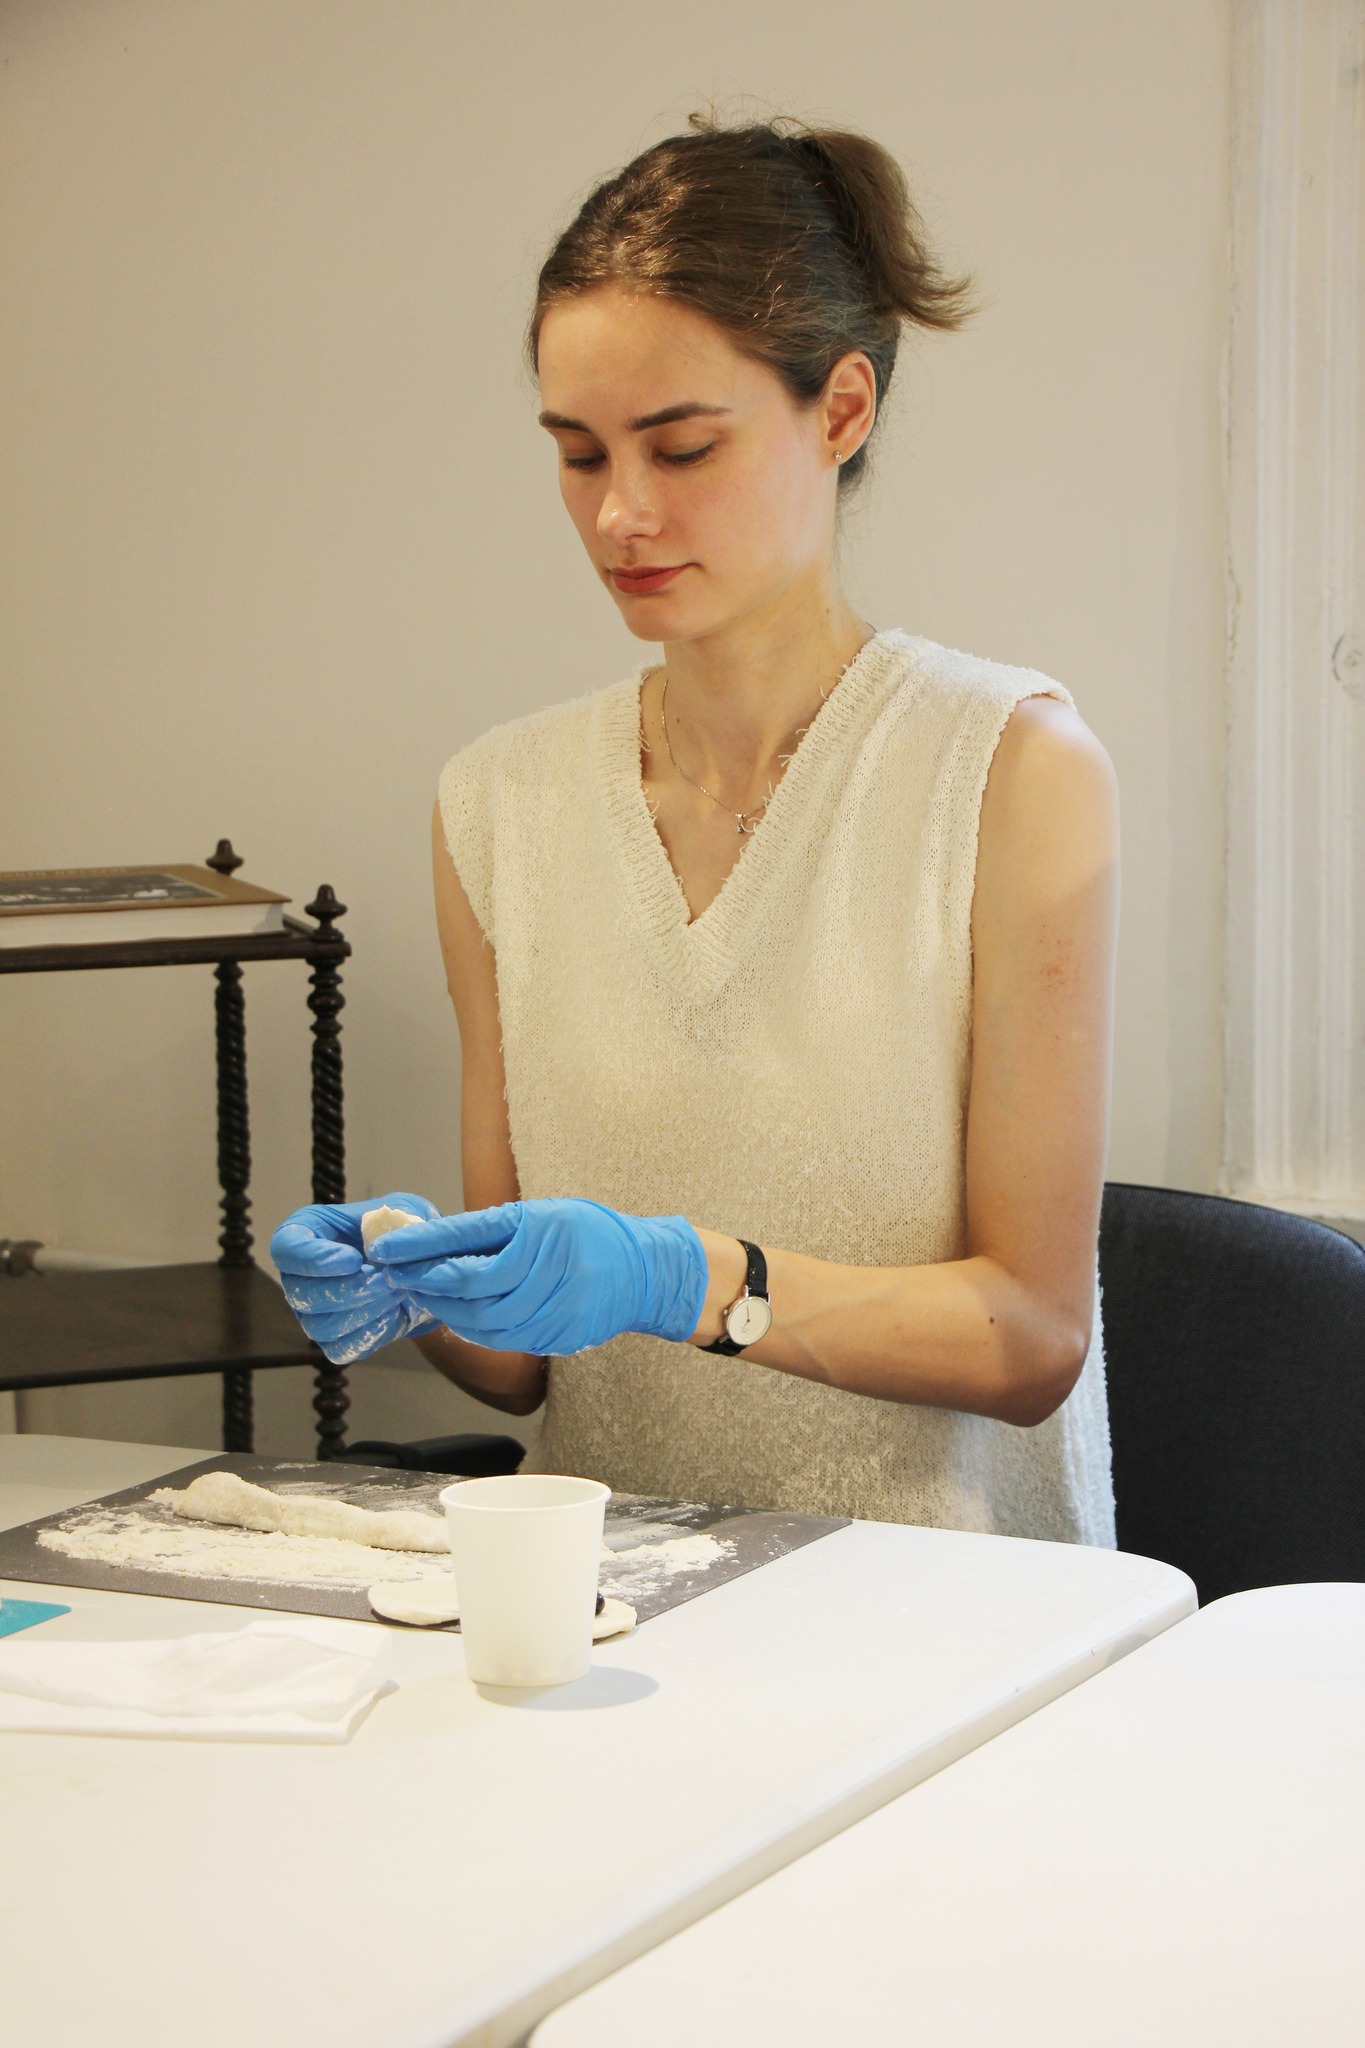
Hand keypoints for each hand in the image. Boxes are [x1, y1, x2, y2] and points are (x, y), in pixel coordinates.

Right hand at [269, 1194, 439, 1363]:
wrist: (419, 1268)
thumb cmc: (401, 1230)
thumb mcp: (406, 1211)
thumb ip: (397, 1221)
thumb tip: (387, 1243)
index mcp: (306, 1232)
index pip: (286, 1247)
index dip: (313, 1258)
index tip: (353, 1260)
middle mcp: (298, 1275)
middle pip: (301, 1294)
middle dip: (348, 1290)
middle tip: (385, 1280)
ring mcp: (311, 1312)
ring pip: (321, 1326)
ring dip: (364, 1311)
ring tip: (396, 1293)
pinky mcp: (331, 1340)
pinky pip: (340, 1349)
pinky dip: (370, 1334)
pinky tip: (393, 1314)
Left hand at [368, 1197, 707, 1355]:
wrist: (646, 1273)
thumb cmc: (591, 1233)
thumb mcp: (543, 1213)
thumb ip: (494, 1228)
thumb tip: (434, 1242)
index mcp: (540, 1231)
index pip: (464, 1240)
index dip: (419, 1247)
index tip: (384, 1249)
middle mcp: (547, 1272)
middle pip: (467, 1287)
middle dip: (424, 1281)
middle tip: (396, 1273)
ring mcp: (553, 1310)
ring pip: (481, 1319)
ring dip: (443, 1308)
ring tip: (421, 1294)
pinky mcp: (556, 1337)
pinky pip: (502, 1338)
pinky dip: (471, 1328)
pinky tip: (456, 1315)